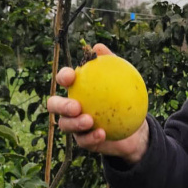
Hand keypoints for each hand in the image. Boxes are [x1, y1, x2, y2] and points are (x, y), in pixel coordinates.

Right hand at [46, 43, 149, 163]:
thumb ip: (110, 63)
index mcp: (77, 88)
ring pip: (65, 125)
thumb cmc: (123, 96)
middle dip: (61, 105)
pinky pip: (84, 140)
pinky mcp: (83, 141)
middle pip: (54, 105)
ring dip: (75, 123)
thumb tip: (98, 47)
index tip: (71, 76)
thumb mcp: (121, 78)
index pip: (64, 80)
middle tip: (76, 106)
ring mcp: (74, 125)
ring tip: (89, 121)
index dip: (63, 77)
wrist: (133, 124)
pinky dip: (92, 137)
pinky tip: (102, 133)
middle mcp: (69, 107)